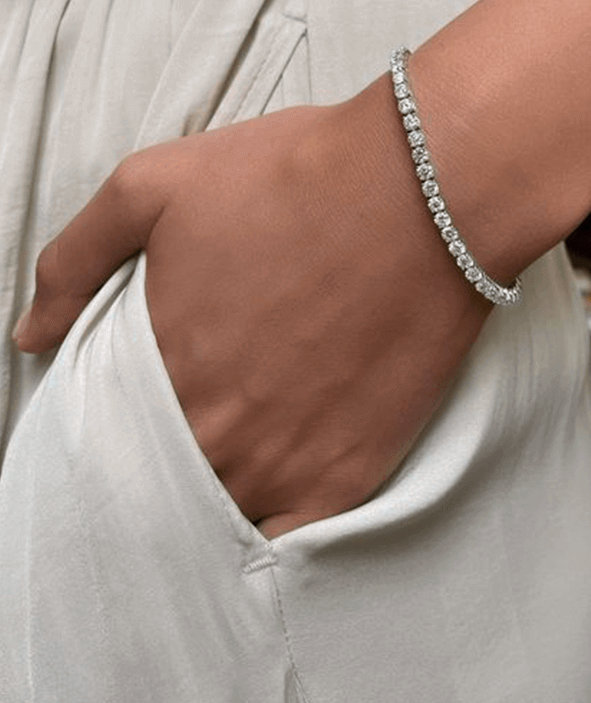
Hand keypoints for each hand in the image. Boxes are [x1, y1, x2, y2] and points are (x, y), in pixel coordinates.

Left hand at [13, 76, 491, 536]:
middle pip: (162, 475)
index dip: (119, 416)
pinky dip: (272, 528)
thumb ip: (76, 260)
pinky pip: (291, 538)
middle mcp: (213, 429)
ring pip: (220, 511)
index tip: (142, 398)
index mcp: (161, 364)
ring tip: (231, 455)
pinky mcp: (350, 475)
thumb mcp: (154, 185)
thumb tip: (32, 333)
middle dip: (160, 458)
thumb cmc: (294, 178)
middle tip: (195, 418)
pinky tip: (271, 496)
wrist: (424, 191)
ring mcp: (283, 462)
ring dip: (213, 493)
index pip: (108, 429)